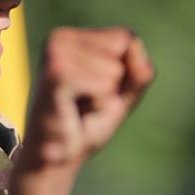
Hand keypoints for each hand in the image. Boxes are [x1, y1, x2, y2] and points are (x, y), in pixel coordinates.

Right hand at [21, 27, 153, 173]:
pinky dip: (98, 104)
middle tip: (86, 102)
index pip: (126, 37)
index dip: (124, 72)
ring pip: (115, 69)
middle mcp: (60, 37)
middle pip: (123, 49)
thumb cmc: (86, 124)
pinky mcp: (55, 74)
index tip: (96, 91)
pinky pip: (103, 85)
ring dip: (104, 97)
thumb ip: (139, 68)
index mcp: (71, 36)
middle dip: (115, 84)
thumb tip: (133, 45)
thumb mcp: (123, 93)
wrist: (56, 158)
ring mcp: (56, 53)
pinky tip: (74, 111)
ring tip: (79, 107)